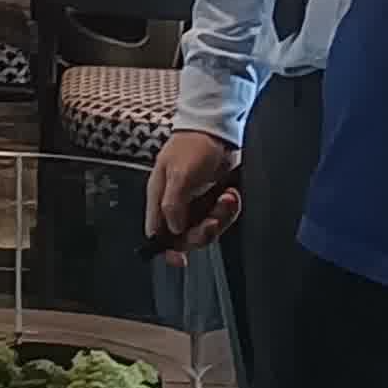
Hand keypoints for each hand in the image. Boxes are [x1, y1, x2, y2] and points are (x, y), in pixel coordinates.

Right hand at [148, 130, 246, 253]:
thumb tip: (171, 229)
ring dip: (220, 218)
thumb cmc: (193, 144)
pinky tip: (230, 194)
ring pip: (206, 227)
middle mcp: (176, 202)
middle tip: (212, 221)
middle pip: (185, 235)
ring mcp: (195, 201)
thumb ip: (172, 203)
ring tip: (226, 199)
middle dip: (202, 232)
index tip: (178, 260)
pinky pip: (221, 216)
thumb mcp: (179, 173)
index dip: (166, 248)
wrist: (217, 128)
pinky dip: (229, 209)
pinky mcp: (212, 198)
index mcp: (160, 197)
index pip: (157, 231)